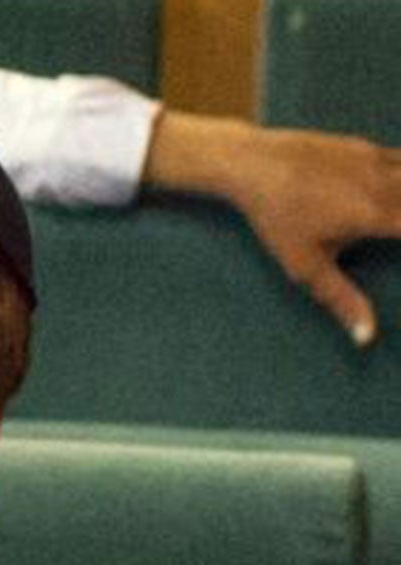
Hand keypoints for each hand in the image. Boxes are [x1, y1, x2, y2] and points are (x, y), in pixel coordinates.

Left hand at [144, 111, 400, 344]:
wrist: (255, 165)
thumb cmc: (278, 219)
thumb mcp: (307, 267)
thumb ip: (342, 300)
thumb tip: (367, 338)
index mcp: (374, 215)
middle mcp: (383, 182)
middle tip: (397, 238)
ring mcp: (376, 160)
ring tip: (398, 223)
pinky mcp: (366, 147)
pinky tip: (399, 191)